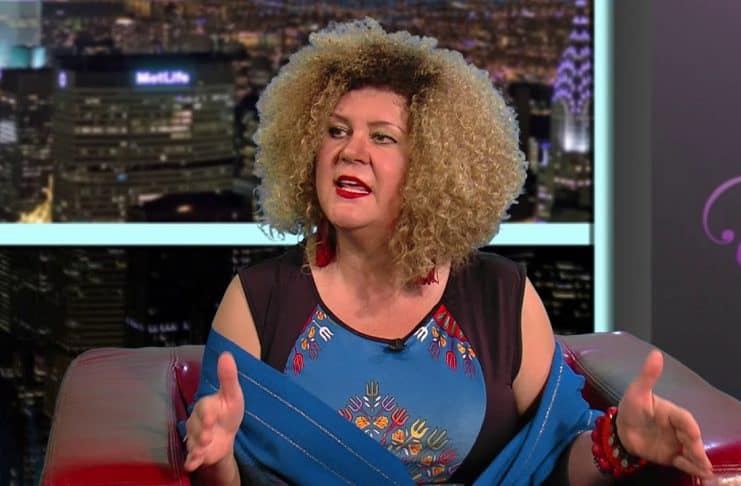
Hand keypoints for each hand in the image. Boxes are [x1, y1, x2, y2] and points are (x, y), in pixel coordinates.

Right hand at [184, 352, 244, 471]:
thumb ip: (228, 377)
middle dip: (201, 432)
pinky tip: (192, 464)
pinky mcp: (197, 452)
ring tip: (204, 449)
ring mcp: (196, 437)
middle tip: (208, 437)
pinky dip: (191, 460)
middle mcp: (198, 421)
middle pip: (196, 426)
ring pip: (193, 442)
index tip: (210, 417)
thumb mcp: (233, 394)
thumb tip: (226, 353)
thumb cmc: (228, 410)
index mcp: (207, 406)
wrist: (226, 434)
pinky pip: (191, 457)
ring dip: (197, 447)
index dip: (206, 413)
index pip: (204, 408)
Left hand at [617, 350, 712, 478]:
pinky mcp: (672, 456)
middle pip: (691, 438)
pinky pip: (684, 463)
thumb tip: (656, 354)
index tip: (693, 434)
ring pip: (691, 452)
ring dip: (698, 461)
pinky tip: (695, 472)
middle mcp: (677, 428)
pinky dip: (690, 468)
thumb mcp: (637, 391)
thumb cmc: (631, 407)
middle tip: (701, 459)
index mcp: (672, 412)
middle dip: (696, 448)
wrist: (621, 428)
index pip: (685, 419)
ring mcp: (676, 443)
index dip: (689, 427)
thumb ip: (648, 375)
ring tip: (703, 470)